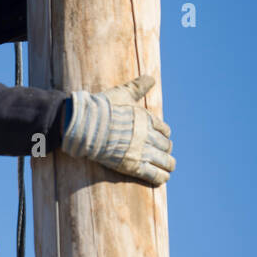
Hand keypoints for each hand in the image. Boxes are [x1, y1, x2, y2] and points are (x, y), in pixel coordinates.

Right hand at [60, 74, 174, 185]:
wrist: (87, 125)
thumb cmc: (103, 109)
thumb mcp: (123, 93)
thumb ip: (138, 87)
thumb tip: (151, 78)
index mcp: (147, 119)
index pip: (164, 130)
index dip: (163, 135)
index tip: (160, 138)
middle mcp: (148, 135)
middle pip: (166, 146)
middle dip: (165, 150)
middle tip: (165, 155)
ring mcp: (142, 151)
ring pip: (165, 161)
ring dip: (168, 165)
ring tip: (168, 169)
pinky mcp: (133, 166)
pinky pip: (154, 174)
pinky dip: (161, 177)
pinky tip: (163, 179)